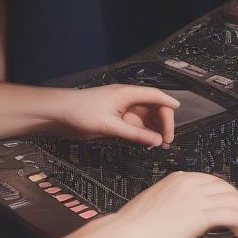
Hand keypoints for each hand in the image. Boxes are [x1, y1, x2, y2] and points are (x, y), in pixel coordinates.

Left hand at [57, 84, 178, 146]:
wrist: (58, 113)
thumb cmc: (81, 112)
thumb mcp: (111, 126)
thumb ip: (135, 134)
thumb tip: (156, 141)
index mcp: (127, 94)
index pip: (155, 96)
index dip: (168, 104)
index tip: (179, 112)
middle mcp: (126, 99)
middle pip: (152, 108)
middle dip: (162, 122)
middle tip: (166, 139)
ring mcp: (120, 109)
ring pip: (144, 118)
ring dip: (152, 129)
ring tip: (157, 143)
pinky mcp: (114, 118)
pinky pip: (134, 125)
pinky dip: (141, 132)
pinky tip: (144, 141)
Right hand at [117, 171, 237, 237]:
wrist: (127, 233)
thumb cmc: (135, 223)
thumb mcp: (157, 200)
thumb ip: (176, 199)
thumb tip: (188, 210)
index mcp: (178, 178)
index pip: (212, 180)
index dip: (223, 193)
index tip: (226, 203)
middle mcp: (189, 184)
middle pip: (225, 187)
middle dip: (236, 200)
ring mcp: (195, 199)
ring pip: (232, 199)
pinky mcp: (199, 216)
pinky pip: (230, 213)